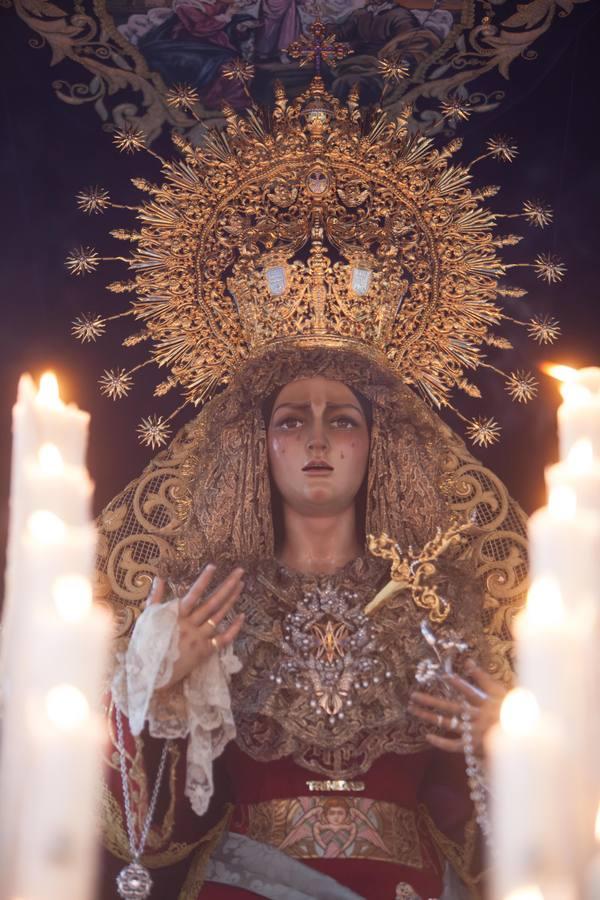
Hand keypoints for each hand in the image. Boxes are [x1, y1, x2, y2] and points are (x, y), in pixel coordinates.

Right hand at [148, 564, 244, 690]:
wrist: (150, 676)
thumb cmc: (146, 645)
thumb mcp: (148, 619)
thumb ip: (155, 598)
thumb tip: (159, 578)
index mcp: (176, 616)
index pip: (193, 594)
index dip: (203, 581)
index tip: (213, 566)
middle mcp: (190, 625)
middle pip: (212, 603)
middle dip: (227, 586)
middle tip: (240, 572)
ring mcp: (199, 639)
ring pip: (219, 617)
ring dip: (231, 600)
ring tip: (240, 585)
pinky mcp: (205, 652)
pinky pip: (223, 639)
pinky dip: (234, 628)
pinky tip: (242, 616)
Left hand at [407, 661, 506, 754]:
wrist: (522, 743)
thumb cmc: (514, 715)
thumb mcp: (503, 695)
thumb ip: (484, 678)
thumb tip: (468, 660)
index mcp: (488, 704)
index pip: (470, 692)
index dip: (458, 684)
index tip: (444, 677)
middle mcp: (478, 717)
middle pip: (451, 707)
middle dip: (431, 701)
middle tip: (413, 696)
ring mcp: (475, 733)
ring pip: (448, 724)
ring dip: (429, 717)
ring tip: (413, 710)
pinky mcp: (473, 747)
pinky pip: (453, 745)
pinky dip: (441, 742)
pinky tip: (428, 736)